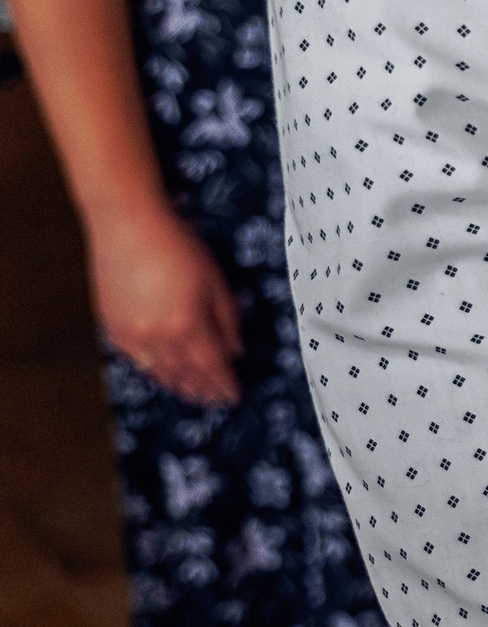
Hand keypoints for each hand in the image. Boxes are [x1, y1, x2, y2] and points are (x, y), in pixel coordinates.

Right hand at [88, 202, 241, 405]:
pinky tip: (159, 373)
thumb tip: (235, 350)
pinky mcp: (112, 324)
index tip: (233, 396)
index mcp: (187, 325)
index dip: (224, 384)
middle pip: (185, 373)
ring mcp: (131, 332)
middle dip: (202, 389)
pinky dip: (151, 370)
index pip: (212, 366)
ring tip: (190, 395)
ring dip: (177, 385)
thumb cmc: (176, 244)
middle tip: (214, 402)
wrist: (127, 224)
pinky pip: (135, 358)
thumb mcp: (216, 280)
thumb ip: (228, 319)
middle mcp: (157, 335)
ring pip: (158, 370)